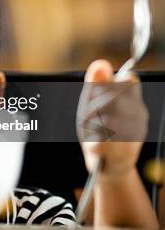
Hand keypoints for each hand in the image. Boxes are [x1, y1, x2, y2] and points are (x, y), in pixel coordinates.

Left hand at [77, 60, 147, 180]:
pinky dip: (93, 142)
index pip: (129, 80)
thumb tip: (101, 63)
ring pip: (107, 118)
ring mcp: (134, 134)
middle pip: (114, 97)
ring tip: (92, 131)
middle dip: (95, 104)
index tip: (98, 94)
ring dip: (92, 123)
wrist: (108, 167)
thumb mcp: (93, 103)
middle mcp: (138, 116)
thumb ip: (96, 84)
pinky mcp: (124, 153)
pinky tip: (95, 145)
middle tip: (90, 116)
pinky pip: (102, 140)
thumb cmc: (98, 130)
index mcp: (132, 101)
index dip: (112, 84)